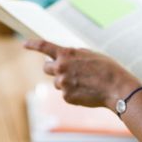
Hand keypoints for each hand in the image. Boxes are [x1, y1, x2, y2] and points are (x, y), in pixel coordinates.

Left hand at [24, 39, 138, 109]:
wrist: (117, 88)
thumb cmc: (107, 68)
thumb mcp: (89, 54)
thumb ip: (73, 56)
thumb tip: (62, 59)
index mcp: (66, 54)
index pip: (44, 46)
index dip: (33, 44)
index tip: (25, 44)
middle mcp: (61, 68)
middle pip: (46, 67)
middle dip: (53, 68)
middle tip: (65, 70)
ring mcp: (63, 83)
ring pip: (58, 82)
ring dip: (66, 81)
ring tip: (85, 82)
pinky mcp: (67, 97)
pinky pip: (66, 94)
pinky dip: (73, 93)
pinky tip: (87, 91)